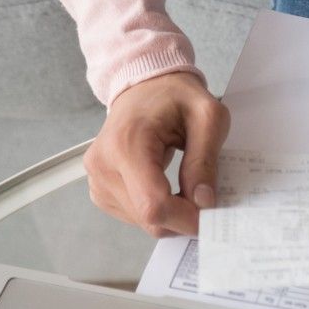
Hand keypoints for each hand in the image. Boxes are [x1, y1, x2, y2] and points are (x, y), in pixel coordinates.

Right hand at [83, 72, 229, 235]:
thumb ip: (205, 160)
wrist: (145, 87)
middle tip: (205, 197)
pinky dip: (157, 210)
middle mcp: (103, 165)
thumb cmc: (176, 96)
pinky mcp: (99, 188)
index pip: (153, 204)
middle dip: (183, 217)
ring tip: (186, 184)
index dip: (186, 218)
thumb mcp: (208, 116)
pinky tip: (168, 187)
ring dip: (171, 214)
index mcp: (126, 144)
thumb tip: (204, 201)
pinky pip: (133, 216)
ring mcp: (97, 179)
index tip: (211, 212)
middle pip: (148, 218)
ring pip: (142, 221)